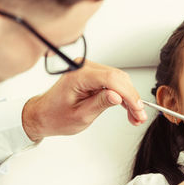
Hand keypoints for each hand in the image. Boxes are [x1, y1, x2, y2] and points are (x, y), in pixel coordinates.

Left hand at [21, 59, 147, 140]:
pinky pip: (112, 82)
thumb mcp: (80, 116)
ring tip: (135, 116)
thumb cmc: (56, 116)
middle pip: (118, 78)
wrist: (44, 114)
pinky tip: (128, 108)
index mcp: (78, 76)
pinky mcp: (92, 75)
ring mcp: (88, 70)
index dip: (128, 94)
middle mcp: (84, 68)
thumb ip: (100, 104)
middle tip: (139, 116)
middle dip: (132, 98)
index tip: (138, 109)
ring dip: (129, 98)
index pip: (111, 79)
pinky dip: (122, 95)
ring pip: (119, 80)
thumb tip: (118, 97)